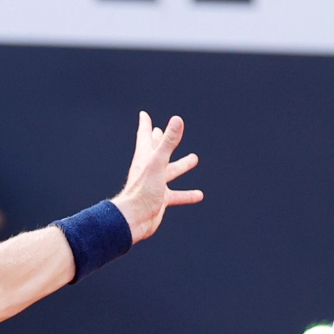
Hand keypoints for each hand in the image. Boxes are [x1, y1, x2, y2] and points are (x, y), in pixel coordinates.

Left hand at [110, 111, 203, 242]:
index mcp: (145, 158)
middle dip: (161, 141)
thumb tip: (177, 120)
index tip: (144, 115)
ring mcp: (154, 185)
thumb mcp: (158, 163)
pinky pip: (176, 195)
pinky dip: (187, 194)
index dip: (146, 125)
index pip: (145, 136)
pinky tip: (198, 195)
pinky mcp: (160, 200)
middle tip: (164, 131)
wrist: (134, 219)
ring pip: (170, 172)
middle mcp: (149, 170)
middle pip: (157, 151)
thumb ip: (168, 142)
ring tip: (194, 158)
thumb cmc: (142, 191)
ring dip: (181, 165)